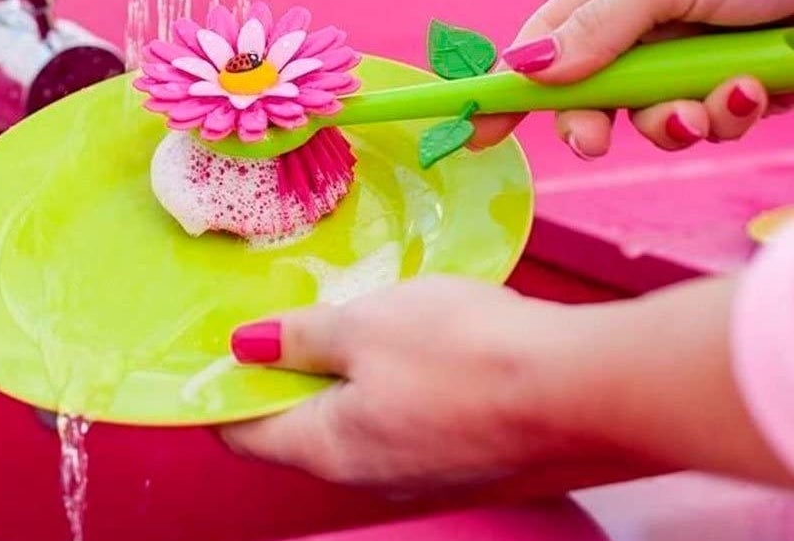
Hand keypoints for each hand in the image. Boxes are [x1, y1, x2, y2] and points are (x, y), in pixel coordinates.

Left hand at [221, 277, 572, 489]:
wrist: (580, 387)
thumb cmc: (463, 353)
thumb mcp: (365, 325)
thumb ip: (300, 337)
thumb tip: (246, 346)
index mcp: (330, 448)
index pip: (246, 435)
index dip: (221, 395)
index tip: (215, 355)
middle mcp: (371, 475)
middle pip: (301, 429)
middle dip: (285, 378)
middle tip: (286, 319)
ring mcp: (422, 472)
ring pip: (357, 422)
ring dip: (343, 377)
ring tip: (351, 320)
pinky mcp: (465, 457)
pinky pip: (405, 420)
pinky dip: (390, 384)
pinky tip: (413, 341)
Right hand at [471, 0, 793, 155]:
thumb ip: (596, 26)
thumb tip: (529, 67)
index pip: (545, 39)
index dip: (511, 85)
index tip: (478, 128)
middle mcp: (650, 19)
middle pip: (592, 92)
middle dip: (597, 119)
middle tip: (596, 140)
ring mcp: (693, 55)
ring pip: (652, 117)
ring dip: (678, 119)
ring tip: (716, 102)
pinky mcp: (738, 84)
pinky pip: (709, 120)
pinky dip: (727, 114)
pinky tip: (755, 90)